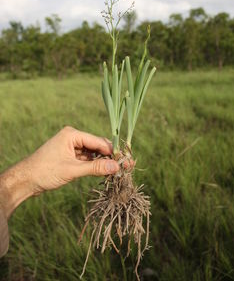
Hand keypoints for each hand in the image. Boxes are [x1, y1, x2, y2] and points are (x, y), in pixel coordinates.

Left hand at [0, 127, 118, 217]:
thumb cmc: (45, 172)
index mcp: (72, 134)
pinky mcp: (70, 156)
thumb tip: (116, 167)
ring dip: (103, 162)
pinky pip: (86, 159)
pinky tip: (105, 171)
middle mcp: (73, 138)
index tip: (126, 160)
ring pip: (93, 153)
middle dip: (110, 156)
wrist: (26, 180)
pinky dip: (95, 165)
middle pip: (97, 146)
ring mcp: (71, 147)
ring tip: (118, 170)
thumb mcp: (72, 170)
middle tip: (126, 166)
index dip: (113, 151)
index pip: (98, 141)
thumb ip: (95, 168)